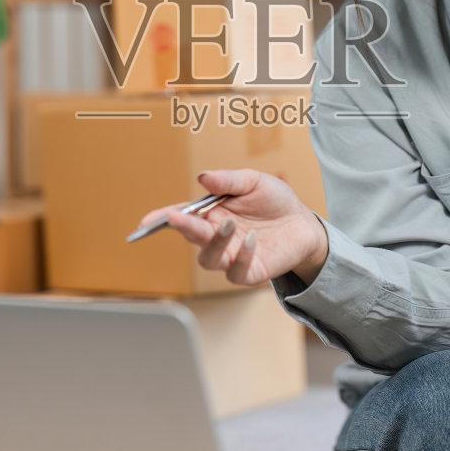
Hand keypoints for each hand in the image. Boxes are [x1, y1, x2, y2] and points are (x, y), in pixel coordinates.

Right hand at [133, 168, 328, 286]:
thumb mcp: (254, 181)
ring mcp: (230, 256)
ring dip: (214, 241)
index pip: (182, 217)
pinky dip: (242, 256)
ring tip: (228, 223)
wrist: (303, 224)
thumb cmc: (274, 200)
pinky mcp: (248, 272)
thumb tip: (203, 177)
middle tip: (180, 217)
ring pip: (209, 259)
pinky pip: (236, 272)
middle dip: (185, 227)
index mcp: (210, 213)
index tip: (146, 222)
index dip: (162, 219)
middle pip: (192, 237)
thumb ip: (229, 181)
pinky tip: (252, 239)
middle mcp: (216, 237)